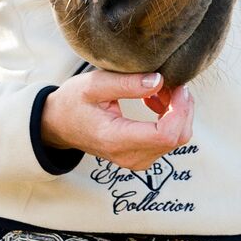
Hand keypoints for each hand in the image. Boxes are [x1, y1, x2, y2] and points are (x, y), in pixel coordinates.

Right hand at [39, 69, 192, 170]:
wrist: (58, 124)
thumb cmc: (73, 102)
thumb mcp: (94, 84)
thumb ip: (127, 83)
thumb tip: (159, 81)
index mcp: (116, 139)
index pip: (165, 135)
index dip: (180, 109)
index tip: (176, 86)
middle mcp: (129, 156)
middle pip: (177, 137)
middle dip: (182, 107)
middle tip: (170, 83)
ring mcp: (137, 160)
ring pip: (177, 138)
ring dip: (177, 111)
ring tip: (158, 90)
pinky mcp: (141, 156)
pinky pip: (168, 139)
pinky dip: (170, 118)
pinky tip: (155, 101)